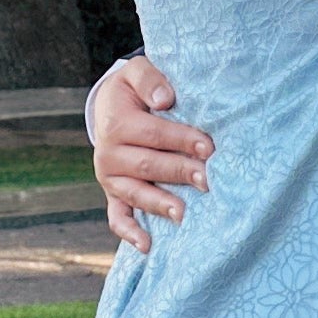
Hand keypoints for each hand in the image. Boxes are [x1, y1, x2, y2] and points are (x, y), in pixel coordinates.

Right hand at [88, 54, 211, 250]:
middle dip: (180, 172)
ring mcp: (110, 178)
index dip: (182, 139)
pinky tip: (147, 245)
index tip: (208, 147)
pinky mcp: (112, 195)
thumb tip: (164, 99)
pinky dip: (129, 232)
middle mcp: (108, 154)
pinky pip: (117, 217)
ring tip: (184, 213)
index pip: (154, 133)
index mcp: (115, 123)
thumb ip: (149, 78)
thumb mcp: (136, 72)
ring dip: (160, 204)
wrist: (110, 107)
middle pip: (148, 165)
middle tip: (208, 179)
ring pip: (136, 193)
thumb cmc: (134, 90)